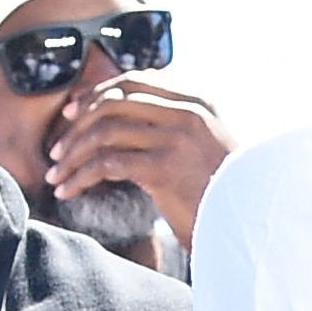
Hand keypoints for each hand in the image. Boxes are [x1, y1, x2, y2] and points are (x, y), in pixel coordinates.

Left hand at [47, 69, 232, 243]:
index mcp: (198, 104)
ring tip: (57, 176)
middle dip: (75, 127)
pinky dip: (80, 177)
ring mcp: (176, 139)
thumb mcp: (208, 151)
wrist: (257, 227)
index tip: (71, 115)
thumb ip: (177, 131)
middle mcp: (188, 114)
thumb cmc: (229, 197)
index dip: (94, 95)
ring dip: (71, 155)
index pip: (133, 83)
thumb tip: (129, 127)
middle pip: (112, 103)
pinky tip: (68, 191)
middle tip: (55, 151)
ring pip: (103, 133)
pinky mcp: (164, 168)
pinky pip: (106, 164)